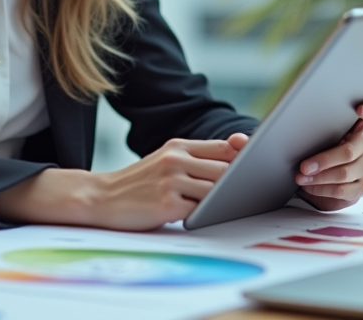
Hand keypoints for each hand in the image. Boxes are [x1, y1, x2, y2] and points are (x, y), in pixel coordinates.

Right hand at [0, 135, 247, 230]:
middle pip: (226, 169)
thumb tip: (234, 161)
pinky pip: (200, 211)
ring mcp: (171, 181)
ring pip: (217, 190)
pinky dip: (211, 215)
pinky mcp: (166, 205)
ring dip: (231, 199)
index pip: (223, 147)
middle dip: (245, 180)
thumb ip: (195, 160)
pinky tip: (216, 217)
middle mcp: (176, 159)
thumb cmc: (137, 183)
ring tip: (244, 204)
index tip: (262, 163)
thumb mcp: (165, 161)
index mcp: (178, 146)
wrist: (100, 197)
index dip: (246, 156)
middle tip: (262, 189)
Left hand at [295, 100, 362, 210]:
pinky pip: (342, 190)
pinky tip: (310, 186)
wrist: (318, 180)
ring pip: (344, 173)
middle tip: (304, 166)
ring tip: (301, 178)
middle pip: (349, 151)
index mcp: (357, 127)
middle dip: (323, 160)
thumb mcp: (319, 137)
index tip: (359, 110)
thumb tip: (299, 130)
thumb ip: (319, 130)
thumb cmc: (317, 151)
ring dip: (318, 177)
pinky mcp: (361, 187)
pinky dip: (322, 189)